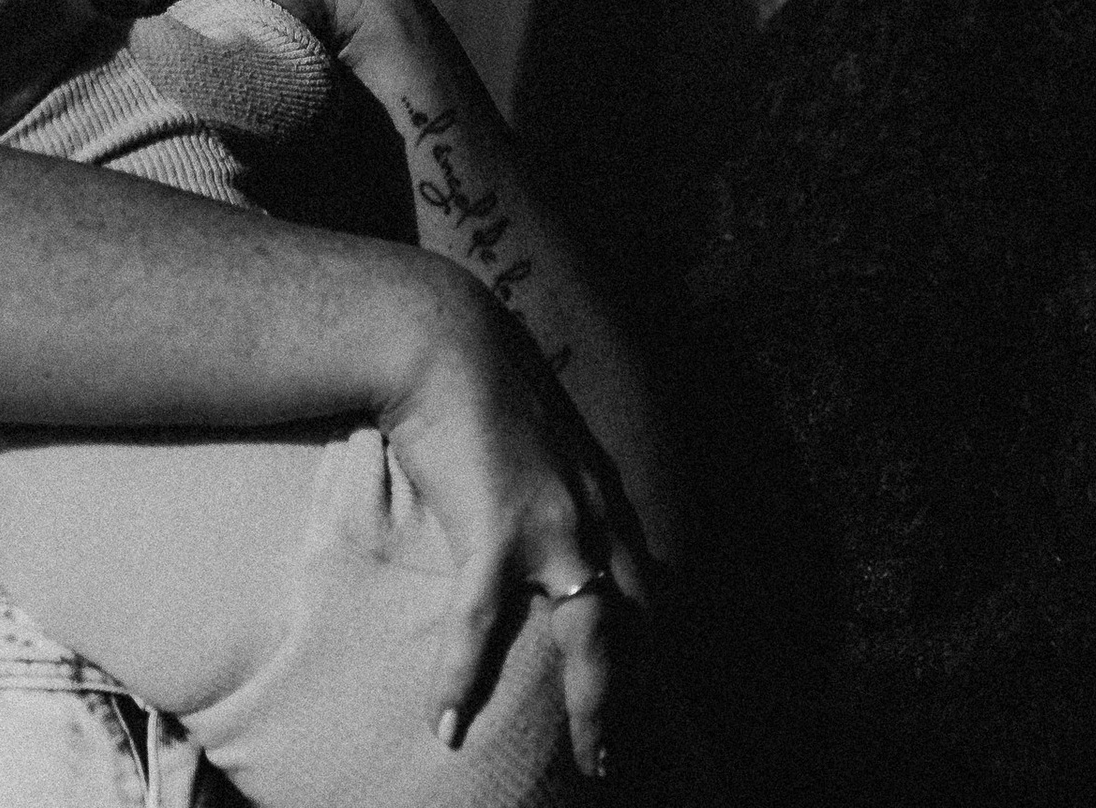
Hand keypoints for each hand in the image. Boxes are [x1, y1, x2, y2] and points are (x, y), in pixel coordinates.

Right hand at [390, 264, 652, 781]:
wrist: (440, 337)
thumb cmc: (477, 379)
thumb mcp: (538, 429)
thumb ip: (551, 473)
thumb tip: (535, 507)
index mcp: (602, 488)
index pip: (647, 575)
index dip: (655, 633)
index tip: (654, 681)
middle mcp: (595, 511)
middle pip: (639, 618)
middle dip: (642, 686)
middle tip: (623, 746)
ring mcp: (552, 525)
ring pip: (596, 636)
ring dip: (599, 705)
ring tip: (593, 759)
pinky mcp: (494, 531)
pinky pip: (482, 627)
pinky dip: (463, 680)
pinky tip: (447, 726)